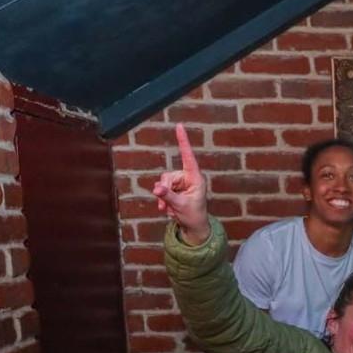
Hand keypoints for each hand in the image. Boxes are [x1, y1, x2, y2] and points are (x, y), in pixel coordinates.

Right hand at [151, 123, 210, 245]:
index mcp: (195, 178)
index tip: (180, 126)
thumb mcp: (180, 206)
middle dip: (164, 190)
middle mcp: (188, 177)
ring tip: (170, 209)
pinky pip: (162, 189)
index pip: (187, 156)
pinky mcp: (175, 188)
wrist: (194, 226)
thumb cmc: (193, 215)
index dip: (183, 141)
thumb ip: (168, 196)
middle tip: (165, 204)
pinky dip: (163, 200)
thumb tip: (157, 188)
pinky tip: (169, 209)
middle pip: (168, 175)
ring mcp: (181, 183)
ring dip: (163, 197)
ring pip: (163, 183)